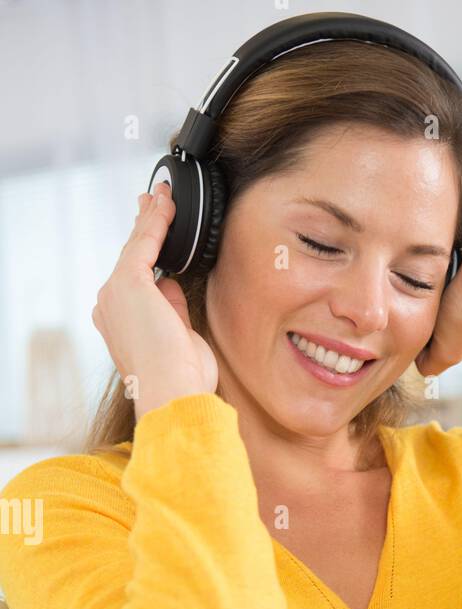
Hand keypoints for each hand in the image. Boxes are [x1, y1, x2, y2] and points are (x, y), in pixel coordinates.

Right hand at [91, 183, 218, 420]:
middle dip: (144, 228)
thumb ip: (172, 310)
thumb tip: (170, 284)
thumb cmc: (181, 378)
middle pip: (130, 257)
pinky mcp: (129, 283)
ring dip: (151, 217)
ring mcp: (115, 293)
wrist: (172, 391)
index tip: (155, 233)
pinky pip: (146, 243)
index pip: (133, 279)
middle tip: (152, 201)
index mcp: (119, 323)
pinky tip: (167, 205)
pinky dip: (158, 222)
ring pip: (136, 246)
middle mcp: (110, 305)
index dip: (145, 253)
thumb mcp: (178, 338)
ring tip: (163, 195)